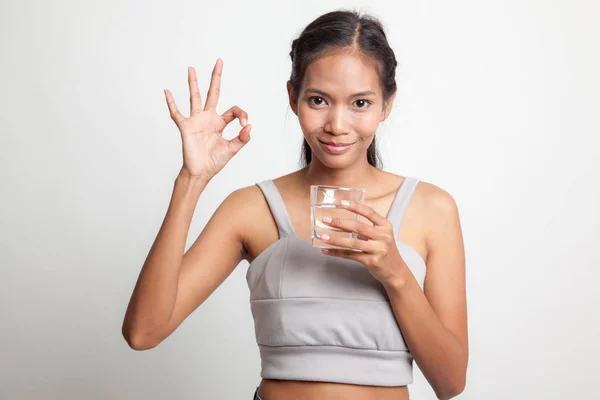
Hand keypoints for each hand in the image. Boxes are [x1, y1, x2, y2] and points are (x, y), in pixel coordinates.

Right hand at [164, 59, 251, 179]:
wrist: (200, 173)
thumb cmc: (214, 162)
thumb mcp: (232, 149)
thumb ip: (242, 138)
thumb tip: (249, 126)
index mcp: (220, 123)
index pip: (233, 110)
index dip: (242, 114)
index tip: (245, 124)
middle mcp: (208, 118)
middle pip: (212, 93)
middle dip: (216, 78)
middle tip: (219, 62)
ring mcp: (196, 121)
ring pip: (194, 98)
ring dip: (193, 83)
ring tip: (192, 69)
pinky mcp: (186, 127)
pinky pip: (177, 113)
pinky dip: (171, 103)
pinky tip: (167, 92)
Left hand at [319, 200, 407, 285]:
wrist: (395, 270)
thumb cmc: (385, 250)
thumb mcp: (381, 236)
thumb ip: (367, 228)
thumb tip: (341, 222)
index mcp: (385, 226)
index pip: (369, 212)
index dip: (355, 207)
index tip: (341, 203)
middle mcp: (383, 237)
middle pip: (358, 227)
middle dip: (340, 223)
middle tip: (326, 220)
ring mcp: (378, 250)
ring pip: (353, 242)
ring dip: (335, 239)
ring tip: (323, 236)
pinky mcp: (371, 261)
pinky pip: (350, 255)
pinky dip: (337, 252)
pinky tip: (327, 250)